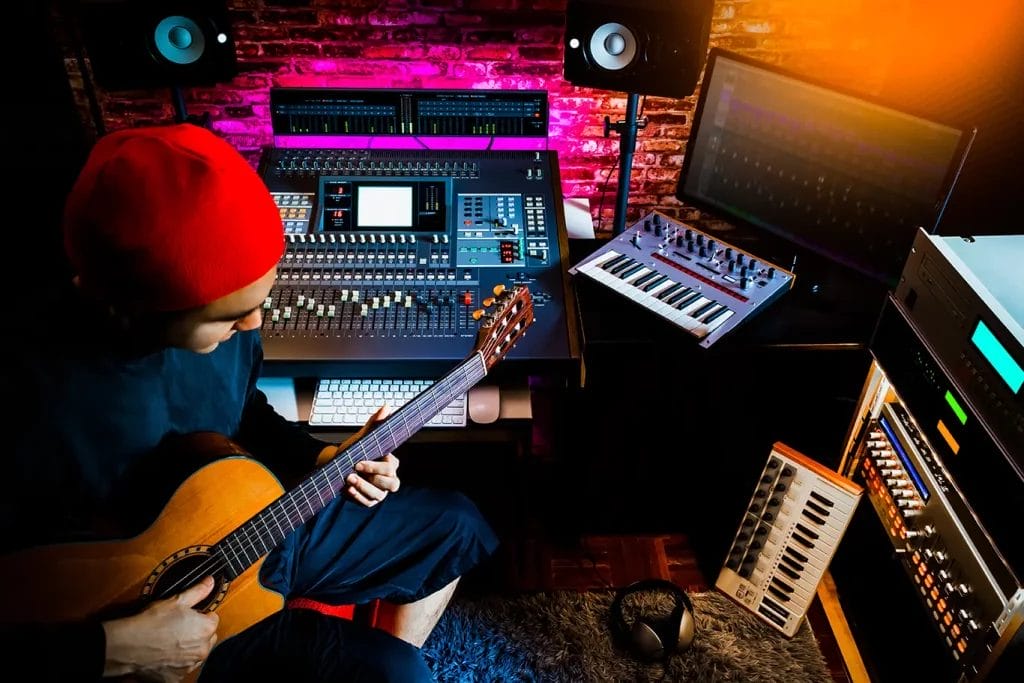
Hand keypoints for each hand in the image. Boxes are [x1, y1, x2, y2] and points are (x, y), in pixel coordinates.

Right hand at [102, 575, 219, 680]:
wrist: (128, 646)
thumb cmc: (152, 622)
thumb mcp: (177, 601)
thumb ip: (198, 591)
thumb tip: (210, 582)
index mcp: (207, 629)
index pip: (212, 619)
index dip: (199, 615)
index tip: (187, 615)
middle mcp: (203, 649)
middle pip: (206, 637)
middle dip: (196, 632)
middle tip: (177, 627)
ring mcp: (190, 665)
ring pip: (195, 653)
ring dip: (187, 648)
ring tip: (169, 640)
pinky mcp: (176, 678)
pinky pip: (181, 668)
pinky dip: (176, 663)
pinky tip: (164, 654)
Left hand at [339, 404, 400, 506]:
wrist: (336, 466)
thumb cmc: (353, 450)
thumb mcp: (362, 438)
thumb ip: (375, 424)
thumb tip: (386, 406)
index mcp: (391, 463)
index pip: (391, 468)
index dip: (375, 467)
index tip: (358, 462)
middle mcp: (389, 479)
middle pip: (391, 484)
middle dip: (372, 479)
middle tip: (352, 473)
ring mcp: (380, 492)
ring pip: (378, 495)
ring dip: (362, 488)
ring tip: (348, 480)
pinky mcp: (370, 501)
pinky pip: (367, 502)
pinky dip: (357, 497)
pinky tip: (347, 490)